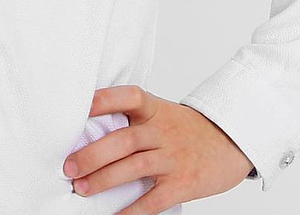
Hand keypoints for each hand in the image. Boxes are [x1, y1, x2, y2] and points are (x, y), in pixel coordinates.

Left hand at [61, 85, 253, 213]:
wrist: (230, 142)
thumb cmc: (185, 129)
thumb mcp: (162, 113)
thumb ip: (133, 119)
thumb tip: (89, 130)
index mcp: (154, 109)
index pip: (129, 96)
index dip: (105, 99)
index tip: (82, 107)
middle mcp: (162, 130)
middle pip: (124, 139)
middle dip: (93, 154)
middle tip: (69, 167)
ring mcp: (173, 157)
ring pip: (134, 166)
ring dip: (104, 179)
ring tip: (81, 187)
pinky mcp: (182, 183)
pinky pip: (153, 199)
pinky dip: (132, 210)